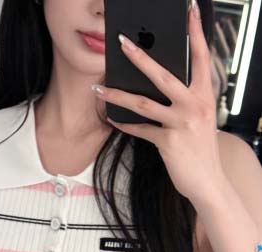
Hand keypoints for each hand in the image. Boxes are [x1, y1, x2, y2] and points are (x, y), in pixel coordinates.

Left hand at [92, 0, 223, 202]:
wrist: (208, 181)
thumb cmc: (201, 148)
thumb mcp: (200, 118)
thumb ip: (185, 100)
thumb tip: (159, 85)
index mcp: (205, 95)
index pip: (201, 57)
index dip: (196, 32)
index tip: (190, 10)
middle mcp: (195, 105)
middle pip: (163, 75)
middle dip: (140, 57)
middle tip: (121, 42)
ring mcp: (181, 123)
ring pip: (143, 102)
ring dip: (117, 95)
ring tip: (98, 89)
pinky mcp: (168, 142)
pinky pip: (140, 129)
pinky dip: (125, 125)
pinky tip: (113, 120)